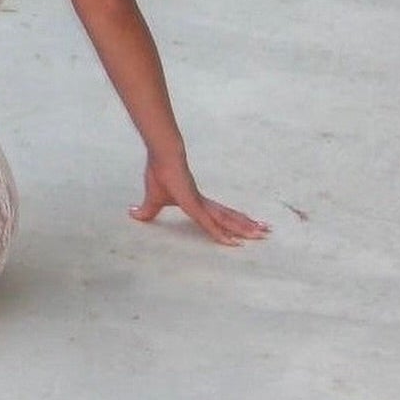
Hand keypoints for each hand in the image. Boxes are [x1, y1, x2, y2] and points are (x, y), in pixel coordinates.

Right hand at [129, 156, 269, 246]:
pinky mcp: (193, 206)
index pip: (220, 214)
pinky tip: (233, 243)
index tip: (249, 227)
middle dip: (248, 225)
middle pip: (230, 217)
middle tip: (266, 232)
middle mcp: (204, 203)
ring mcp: (200, 204)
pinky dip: (221, 234)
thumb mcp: (152, 199)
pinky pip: (209, 225)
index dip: (234, 221)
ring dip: (245, 228)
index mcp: (197, 202)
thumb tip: (132, 214)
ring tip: (263, 234)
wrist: (163, 157)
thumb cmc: (159, 173)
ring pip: (227, 221)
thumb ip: (146, 210)